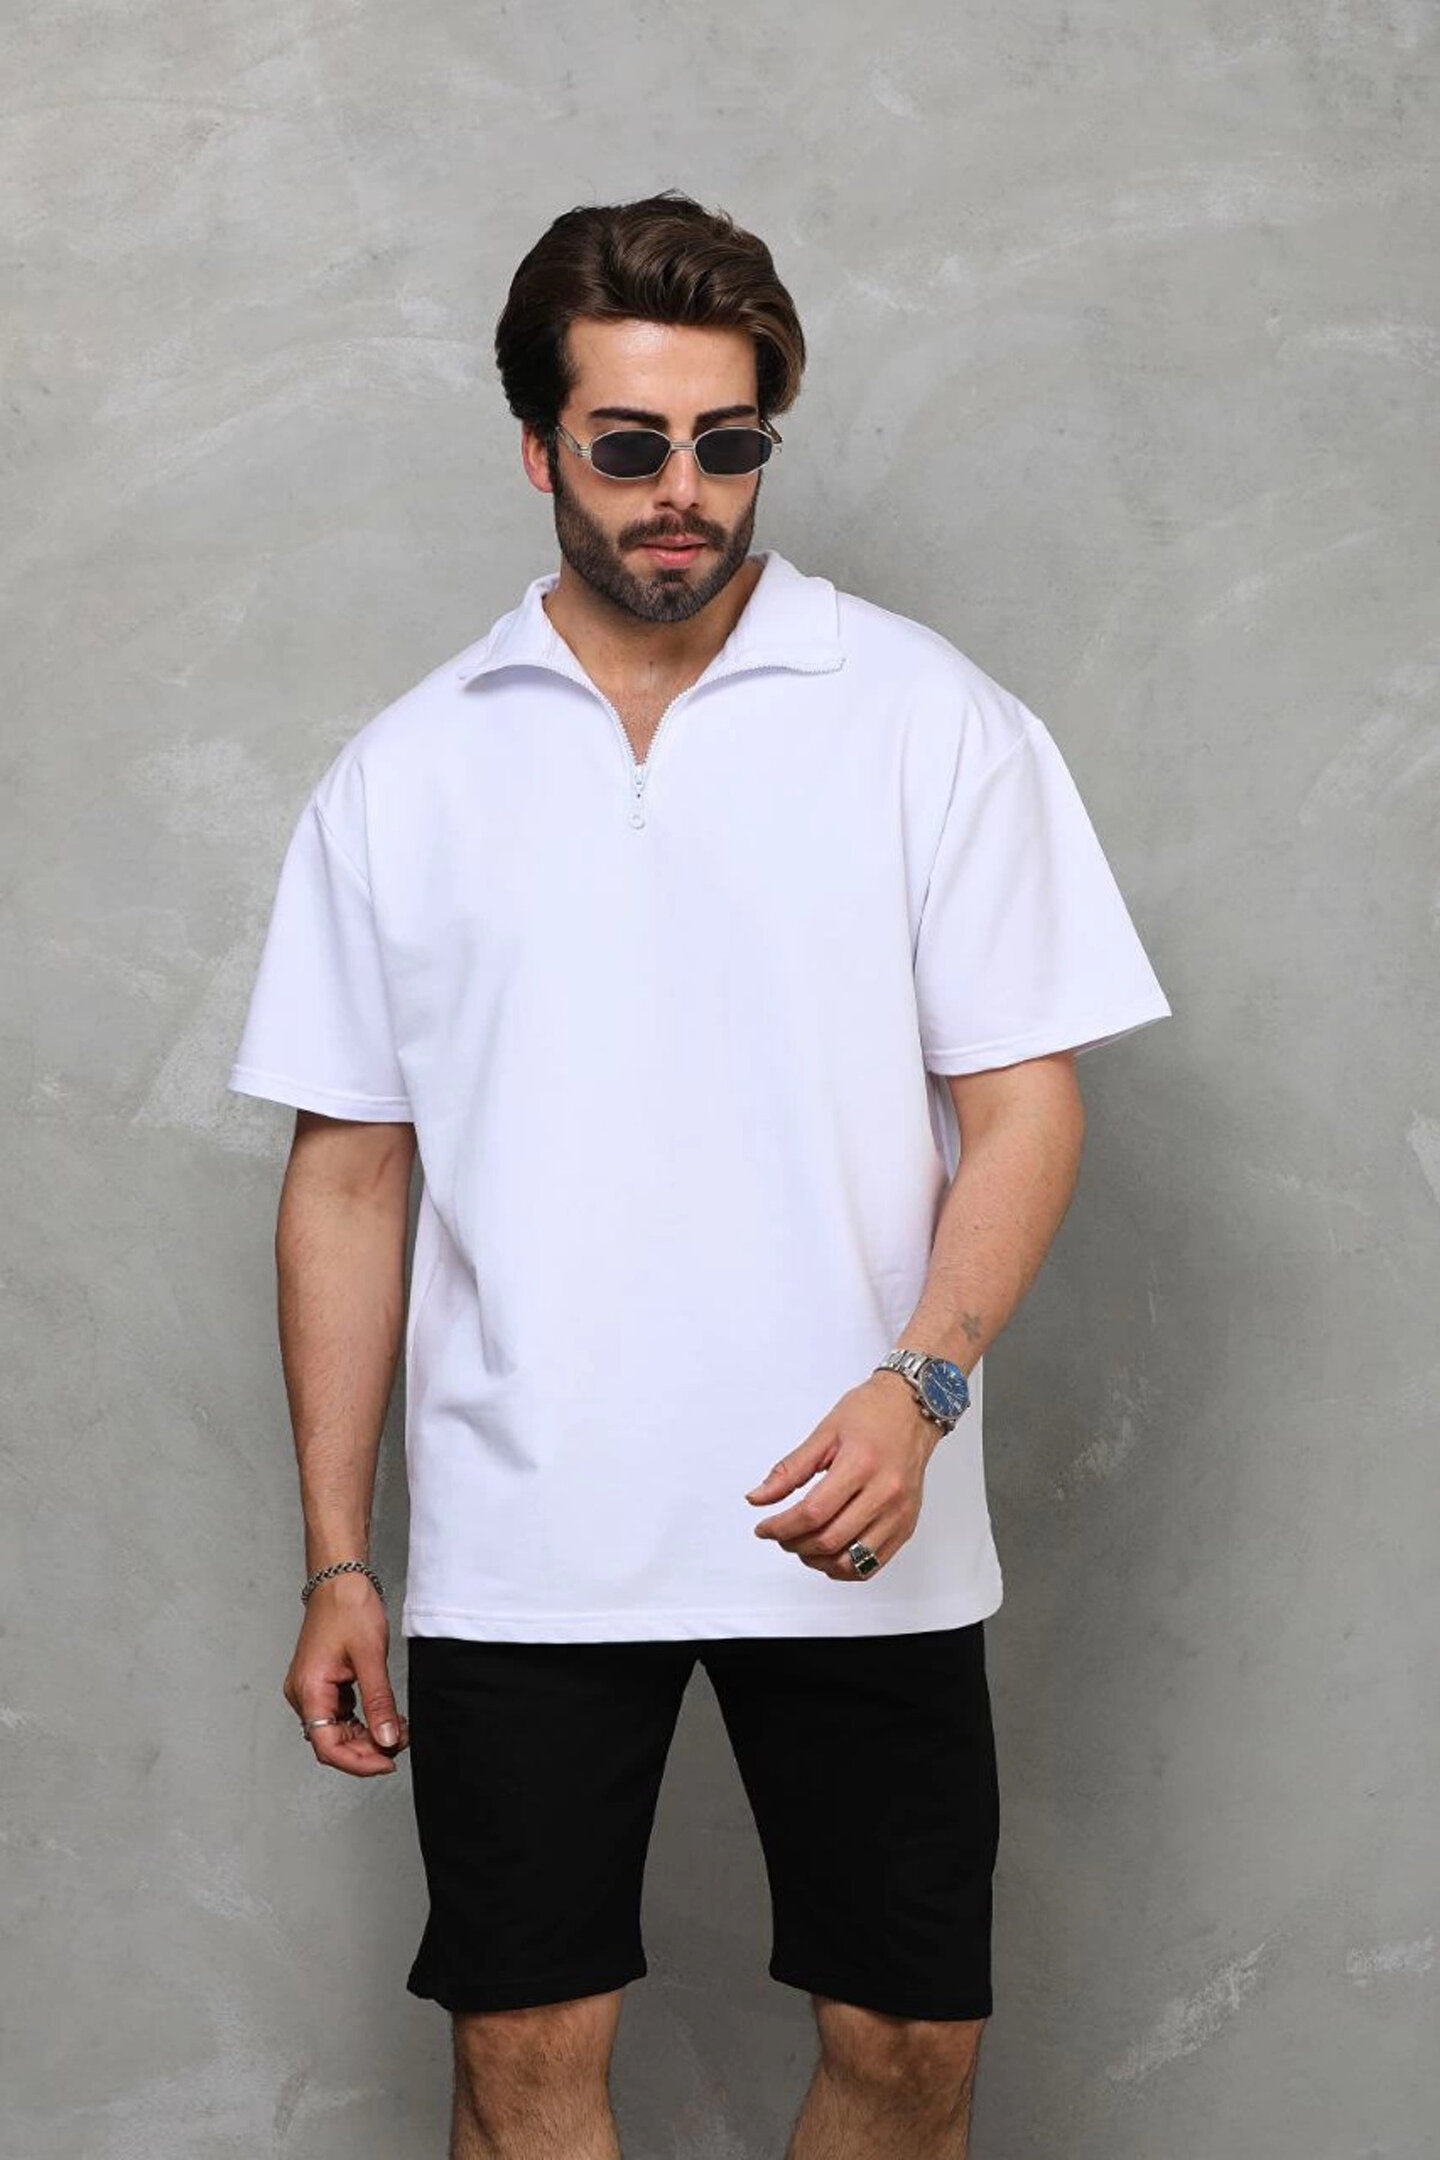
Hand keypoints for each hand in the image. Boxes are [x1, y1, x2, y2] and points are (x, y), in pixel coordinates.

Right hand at [283, 1574, 409, 1775]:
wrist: (339, 1580)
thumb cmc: (348, 1608)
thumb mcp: (370, 1657)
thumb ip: (379, 1702)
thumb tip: (387, 1739)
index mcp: (308, 1690)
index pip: (327, 1746)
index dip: (358, 1763)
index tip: (387, 1763)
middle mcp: (303, 1694)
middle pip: (331, 1742)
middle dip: (367, 1750)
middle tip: (400, 1744)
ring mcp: (311, 1690)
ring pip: (336, 1731)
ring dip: (366, 1738)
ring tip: (398, 1731)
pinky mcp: (322, 1684)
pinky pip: (340, 1715)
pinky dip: (362, 1722)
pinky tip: (385, 1719)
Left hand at [745, 1373, 943, 1579]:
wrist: (912, 1410)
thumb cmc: (871, 1414)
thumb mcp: (824, 1433)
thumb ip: (789, 1470)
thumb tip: (758, 1498)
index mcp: (861, 1465)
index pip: (813, 1513)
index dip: (781, 1527)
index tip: (764, 1528)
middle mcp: (885, 1493)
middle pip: (830, 1539)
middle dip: (794, 1544)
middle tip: (780, 1534)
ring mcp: (899, 1514)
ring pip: (850, 1561)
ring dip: (817, 1561)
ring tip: (802, 1544)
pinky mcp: (906, 1526)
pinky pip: (871, 1566)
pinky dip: (843, 1568)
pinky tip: (828, 1552)